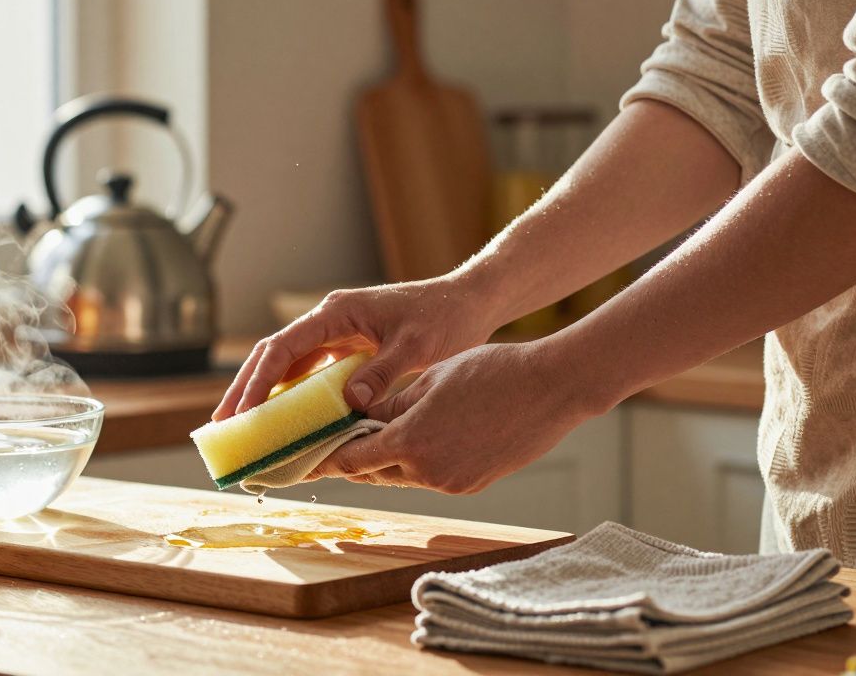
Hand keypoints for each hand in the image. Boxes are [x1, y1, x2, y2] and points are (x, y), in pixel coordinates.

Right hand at [212, 277, 498, 420]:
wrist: (468, 302)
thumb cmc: (445, 318)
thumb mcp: (417, 347)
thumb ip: (382, 372)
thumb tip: (350, 403)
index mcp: (337, 313)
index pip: (283, 347)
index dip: (260, 381)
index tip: (244, 413)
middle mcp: (328, 320)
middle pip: (273, 355)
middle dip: (245, 389)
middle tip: (220, 425)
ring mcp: (334, 333)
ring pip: (285, 363)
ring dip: (261, 392)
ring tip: (238, 427)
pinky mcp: (344, 347)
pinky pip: (307, 371)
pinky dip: (289, 394)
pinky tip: (278, 418)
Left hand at [305, 340, 611, 492]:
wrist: (552, 388)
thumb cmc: (491, 372)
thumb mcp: (430, 380)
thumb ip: (390, 406)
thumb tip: (359, 419)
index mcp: (410, 441)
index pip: (351, 460)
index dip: (324, 460)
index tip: (303, 458)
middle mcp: (428, 471)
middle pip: (372, 473)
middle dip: (351, 460)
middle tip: (328, 448)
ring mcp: (453, 482)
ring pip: (401, 476)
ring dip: (384, 460)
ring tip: (368, 440)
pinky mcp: (472, 485)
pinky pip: (430, 476)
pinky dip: (415, 462)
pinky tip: (413, 441)